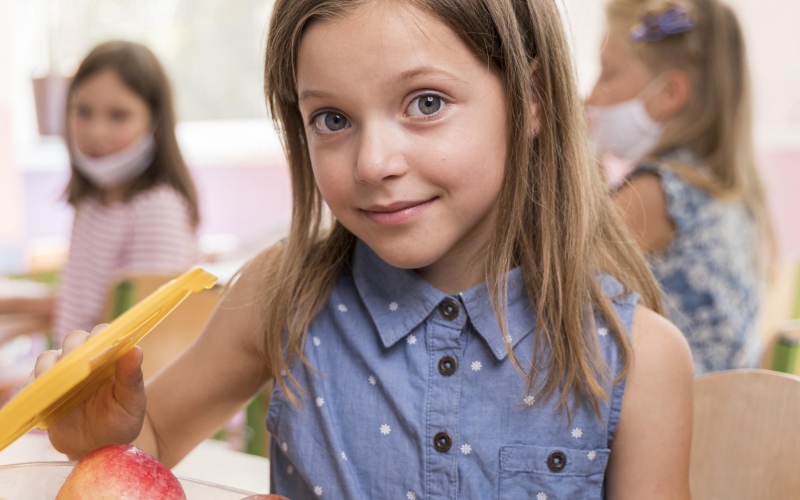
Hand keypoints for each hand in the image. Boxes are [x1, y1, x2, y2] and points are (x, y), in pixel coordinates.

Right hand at [30, 324, 146, 458]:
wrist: (98, 447)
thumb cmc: (120, 420)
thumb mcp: (131, 401)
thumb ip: (132, 377)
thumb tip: (136, 350)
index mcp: (108, 356)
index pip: (102, 333)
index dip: (100, 336)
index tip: (101, 346)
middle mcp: (84, 359)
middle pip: (73, 339)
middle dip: (74, 348)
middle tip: (76, 363)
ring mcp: (62, 373)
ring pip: (48, 357)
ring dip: (50, 366)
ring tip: (57, 382)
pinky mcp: (43, 390)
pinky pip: (32, 382)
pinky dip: (34, 386)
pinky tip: (43, 397)